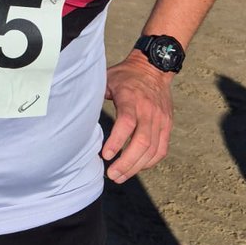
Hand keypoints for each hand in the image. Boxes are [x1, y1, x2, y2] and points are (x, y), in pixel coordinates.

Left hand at [101, 53, 173, 182]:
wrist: (154, 68)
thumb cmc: (125, 76)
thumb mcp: (108, 79)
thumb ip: (96, 94)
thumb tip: (77, 108)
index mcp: (131, 98)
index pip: (126, 123)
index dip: (117, 141)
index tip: (105, 155)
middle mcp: (149, 110)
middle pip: (142, 142)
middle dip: (126, 163)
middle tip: (111, 174)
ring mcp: (161, 119)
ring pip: (152, 149)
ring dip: (136, 167)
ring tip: (120, 176)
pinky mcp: (167, 125)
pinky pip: (161, 149)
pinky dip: (149, 162)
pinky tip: (136, 167)